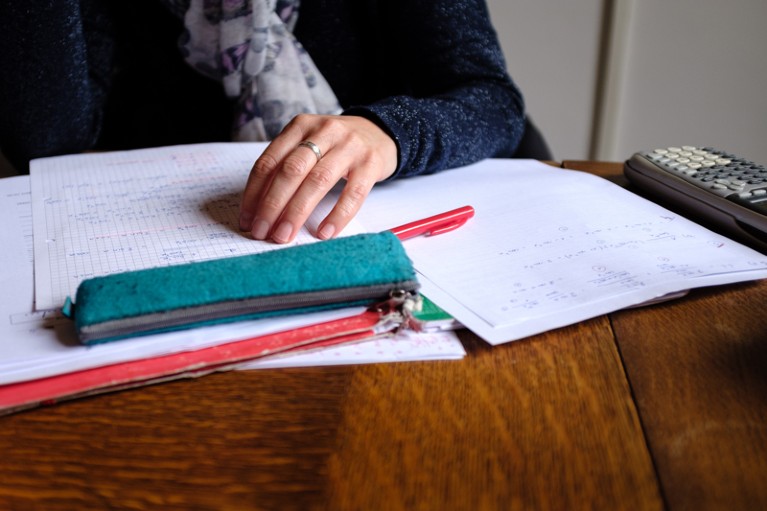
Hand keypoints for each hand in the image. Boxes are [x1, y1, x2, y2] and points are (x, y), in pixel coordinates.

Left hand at [238, 114, 397, 242]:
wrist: (381, 133)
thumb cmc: (336, 146)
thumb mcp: (309, 144)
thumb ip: (287, 166)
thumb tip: (260, 210)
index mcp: (300, 126)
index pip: (269, 161)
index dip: (254, 193)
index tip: (247, 220)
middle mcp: (324, 132)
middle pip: (291, 171)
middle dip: (272, 205)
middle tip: (262, 232)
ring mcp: (349, 147)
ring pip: (318, 181)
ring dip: (297, 212)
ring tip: (285, 236)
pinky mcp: (370, 163)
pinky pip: (352, 194)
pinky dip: (337, 216)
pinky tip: (324, 233)